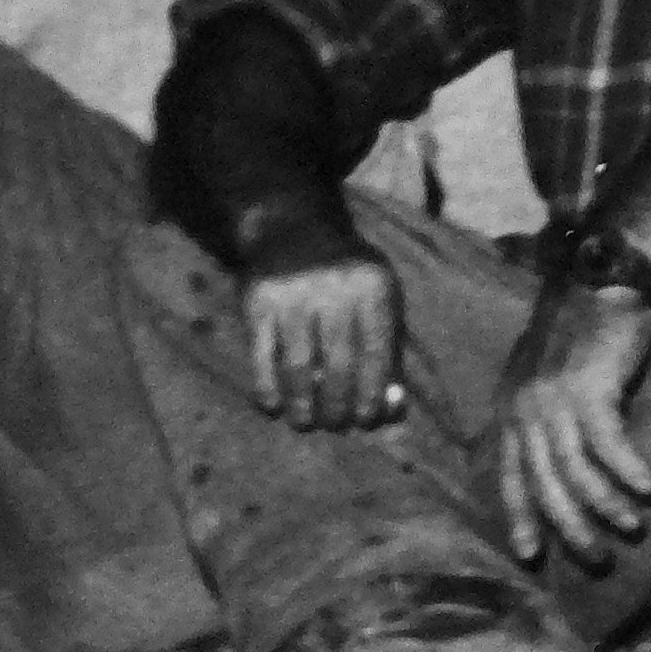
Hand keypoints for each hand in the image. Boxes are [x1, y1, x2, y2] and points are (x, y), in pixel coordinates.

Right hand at [239, 216, 404, 433]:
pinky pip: (262, 358)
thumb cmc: (346, 275)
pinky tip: (275, 407)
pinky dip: (268, 389)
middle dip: (338, 406)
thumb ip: (389, 350)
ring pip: (299, 368)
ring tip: (306, 423)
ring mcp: (292, 294)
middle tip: (336, 424)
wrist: (292, 227)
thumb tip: (392, 409)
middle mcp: (334, 288)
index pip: (376, 354)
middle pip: (338, 366)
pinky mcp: (257, 302)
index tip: (367, 418)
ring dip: (304, 406)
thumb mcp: (377, 298)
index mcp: (373, 286)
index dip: (373, 394)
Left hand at [493, 283, 650, 572]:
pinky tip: (648, 491)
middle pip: (544, 484)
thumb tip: (553, 457)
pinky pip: (608, 447)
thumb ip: (542, 411)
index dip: (520, 515)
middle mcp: (526, 408)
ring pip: (575, 473)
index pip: (510, 474)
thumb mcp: (544, 369)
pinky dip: (627, 473)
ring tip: (630, 530)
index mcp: (512, 406)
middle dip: (569, 527)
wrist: (602, 278)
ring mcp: (555, 400)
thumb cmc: (581, 323)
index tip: (531, 554)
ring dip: (604, 507)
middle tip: (595, 559)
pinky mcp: (590, 391)